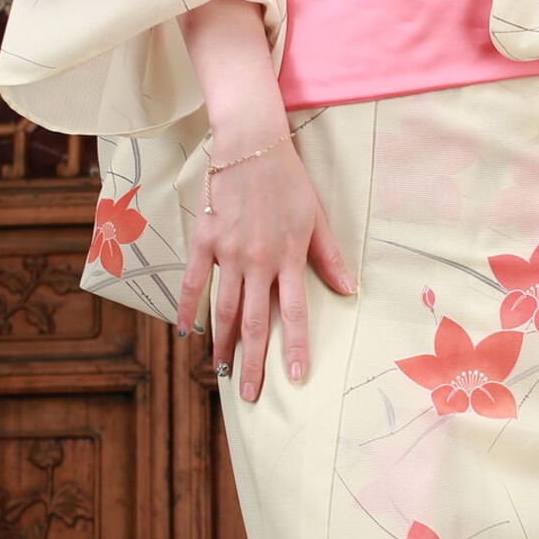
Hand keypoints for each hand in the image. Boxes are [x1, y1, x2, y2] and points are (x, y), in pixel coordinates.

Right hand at [175, 139, 357, 397]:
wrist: (250, 144)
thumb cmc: (288, 180)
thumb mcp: (316, 217)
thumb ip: (329, 257)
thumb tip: (350, 291)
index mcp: (289, 257)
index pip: (295, 312)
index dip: (296, 347)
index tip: (296, 378)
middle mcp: (258, 261)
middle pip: (256, 321)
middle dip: (253, 361)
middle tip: (250, 394)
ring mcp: (228, 252)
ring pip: (225, 309)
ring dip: (223, 344)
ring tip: (221, 373)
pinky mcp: (204, 240)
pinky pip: (193, 282)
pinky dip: (189, 309)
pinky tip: (188, 333)